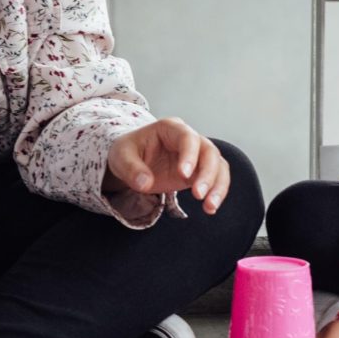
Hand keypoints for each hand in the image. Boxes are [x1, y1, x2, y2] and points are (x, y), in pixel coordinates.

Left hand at [104, 118, 231, 213]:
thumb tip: (145, 183)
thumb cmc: (127, 153)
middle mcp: (188, 138)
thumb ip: (131, 169)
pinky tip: (209, 209)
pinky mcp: (200, 171)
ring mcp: (197, 155)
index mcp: (169, 128)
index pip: (187, 137)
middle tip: (198, 195)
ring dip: (218, 186)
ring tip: (210, 207)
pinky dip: (216, 193)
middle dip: (207, 174)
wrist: (131, 162)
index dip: (189, 155)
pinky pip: (216, 179)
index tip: (184, 175)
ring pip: (218, 165)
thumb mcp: (121, 157)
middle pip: (209, 151)